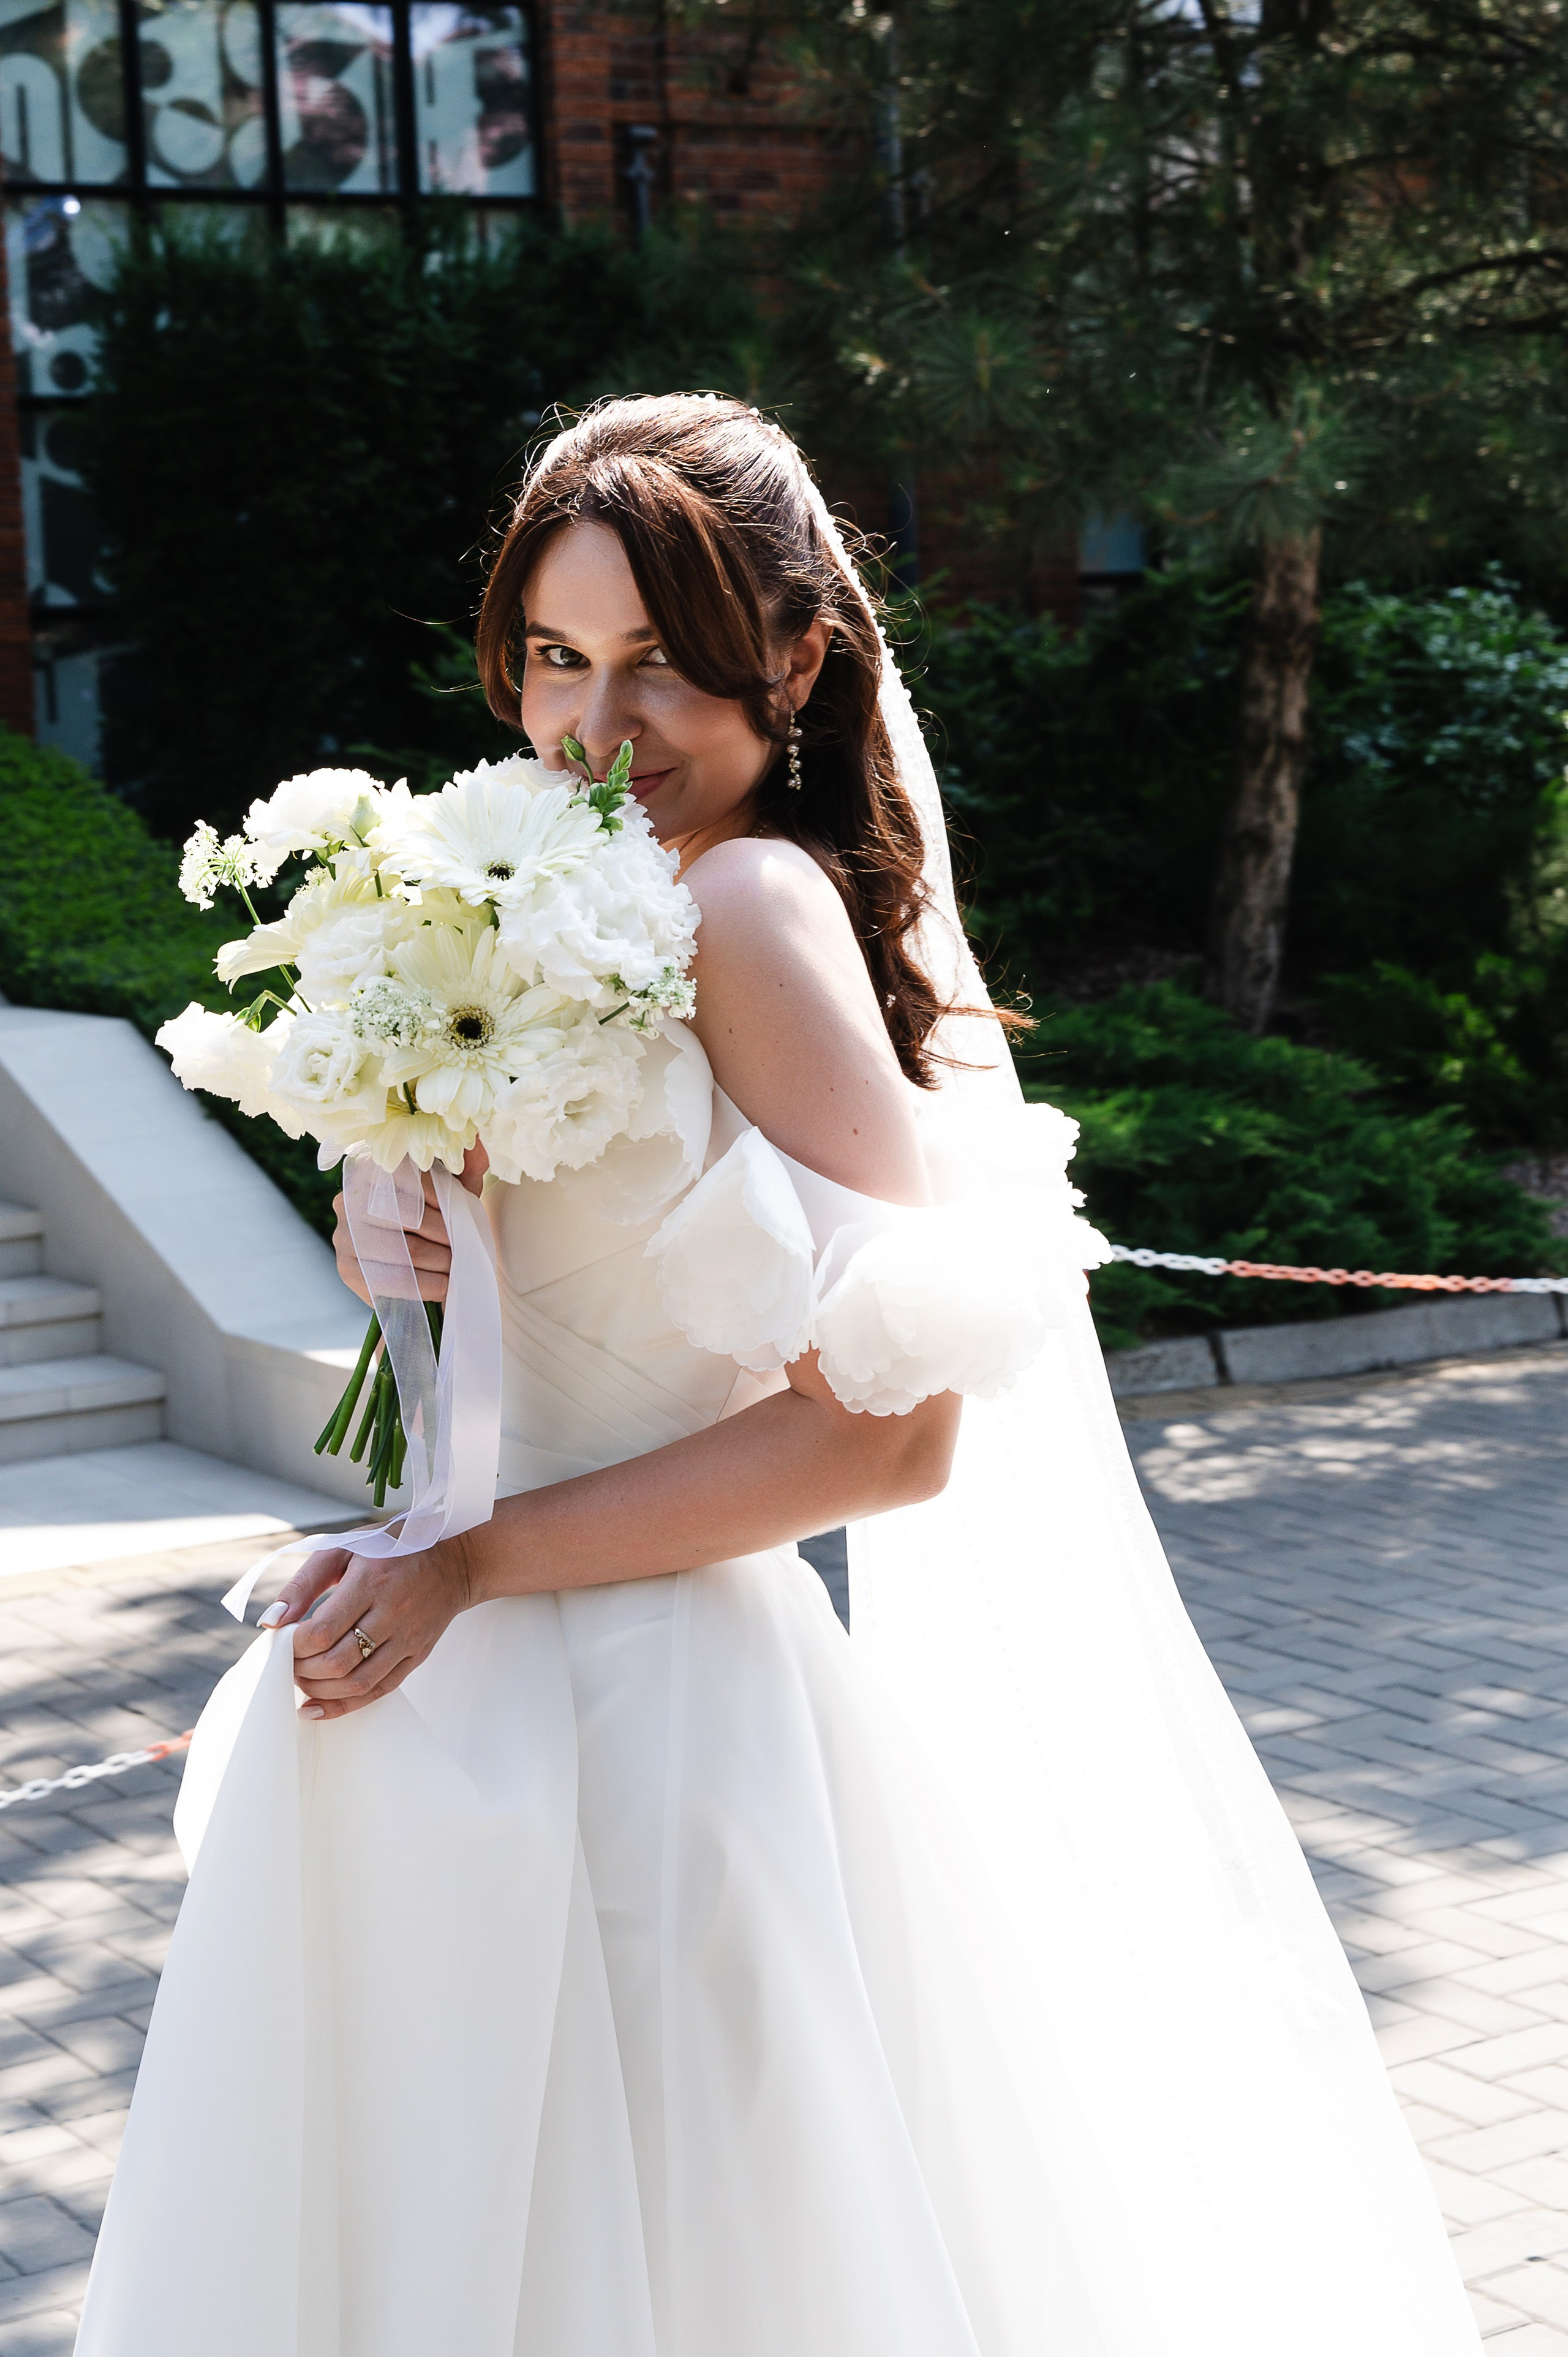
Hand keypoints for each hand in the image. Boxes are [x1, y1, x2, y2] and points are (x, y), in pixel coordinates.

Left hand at [258, 1535, 476, 1719]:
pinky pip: (380, 1690)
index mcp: (371, 1581)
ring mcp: (408, 1638)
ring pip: (358, 1683)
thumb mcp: (345, 1549)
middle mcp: (393, 1613)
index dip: (294, 1645)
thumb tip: (271, 1621)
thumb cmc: (392, 1550)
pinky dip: (345, 1705)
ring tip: (301, 1682)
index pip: (322, 1631)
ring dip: (320, 1690)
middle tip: (288, 1663)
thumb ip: (304, 1583)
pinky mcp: (418, 1656)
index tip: (283, 1640)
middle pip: (337, 1662)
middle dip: (302, 1670)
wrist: (455, 1562)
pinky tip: (318, 1706)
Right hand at [331, 1142, 487, 1305]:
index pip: (411, 1180)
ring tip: (457, 1265)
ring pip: (405, 1250)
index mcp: (372, 1169)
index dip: (443, 1201)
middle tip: (466, 1246)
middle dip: (446, 1236)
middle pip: (410, 1218)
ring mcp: (343, 1235)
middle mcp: (349, 1198)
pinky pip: (394, 1281)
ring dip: (441, 1262)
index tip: (464, 1216)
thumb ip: (466, 1167)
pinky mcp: (346, 1269)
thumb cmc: (437, 1217)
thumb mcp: (455, 1190)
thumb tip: (477, 1144)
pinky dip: (428, 1285)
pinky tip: (444, 1285)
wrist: (415, 1263)